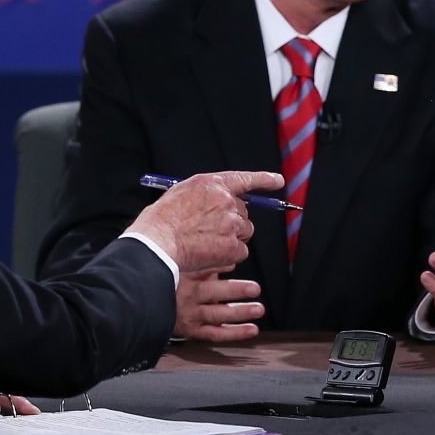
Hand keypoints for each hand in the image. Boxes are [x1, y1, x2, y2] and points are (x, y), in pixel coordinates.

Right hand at [126, 170, 284, 272]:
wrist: (157, 242)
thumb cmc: (161, 221)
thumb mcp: (180, 194)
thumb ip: (203, 195)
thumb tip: (218, 202)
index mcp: (212, 184)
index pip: (244, 179)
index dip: (264, 180)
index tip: (278, 181)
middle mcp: (226, 200)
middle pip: (244, 212)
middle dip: (233, 221)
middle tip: (212, 232)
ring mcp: (231, 223)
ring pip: (244, 231)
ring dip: (232, 238)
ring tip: (207, 243)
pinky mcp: (233, 245)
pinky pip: (240, 251)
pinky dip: (229, 255)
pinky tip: (210, 254)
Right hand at [173, 270, 264, 342]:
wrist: (153, 309)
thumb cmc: (176, 284)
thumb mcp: (187, 269)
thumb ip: (208, 265)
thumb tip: (231, 263)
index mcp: (184, 276)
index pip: (201, 269)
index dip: (218, 266)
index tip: (235, 264)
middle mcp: (186, 296)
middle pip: (210, 292)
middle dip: (234, 290)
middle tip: (255, 288)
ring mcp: (189, 315)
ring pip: (216, 314)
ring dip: (239, 312)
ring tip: (258, 309)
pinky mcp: (193, 331)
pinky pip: (216, 334)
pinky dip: (235, 333)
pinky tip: (252, 329)